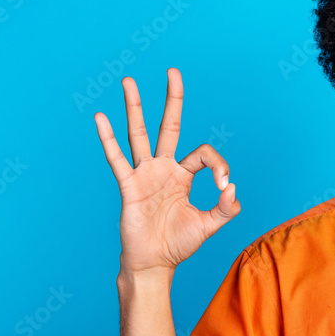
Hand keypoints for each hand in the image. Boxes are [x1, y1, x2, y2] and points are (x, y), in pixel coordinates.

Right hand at [93, 68, 240, 274]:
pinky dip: (108, 139)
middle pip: (168, 126)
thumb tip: (233, 187)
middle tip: (172, 71)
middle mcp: (163, 168)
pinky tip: (100, 117)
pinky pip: (117, 159)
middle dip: (172, 99)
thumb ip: (226, 208)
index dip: (219, 165)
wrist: (154, 264)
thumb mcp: (210, 225)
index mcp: (183, 175)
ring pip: (139, 134)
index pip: (203, 154)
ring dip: (135, 107)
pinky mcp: (129, 186)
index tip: (224, 185)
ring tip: (129, 80)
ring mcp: (144, 174)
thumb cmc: (179, 244)